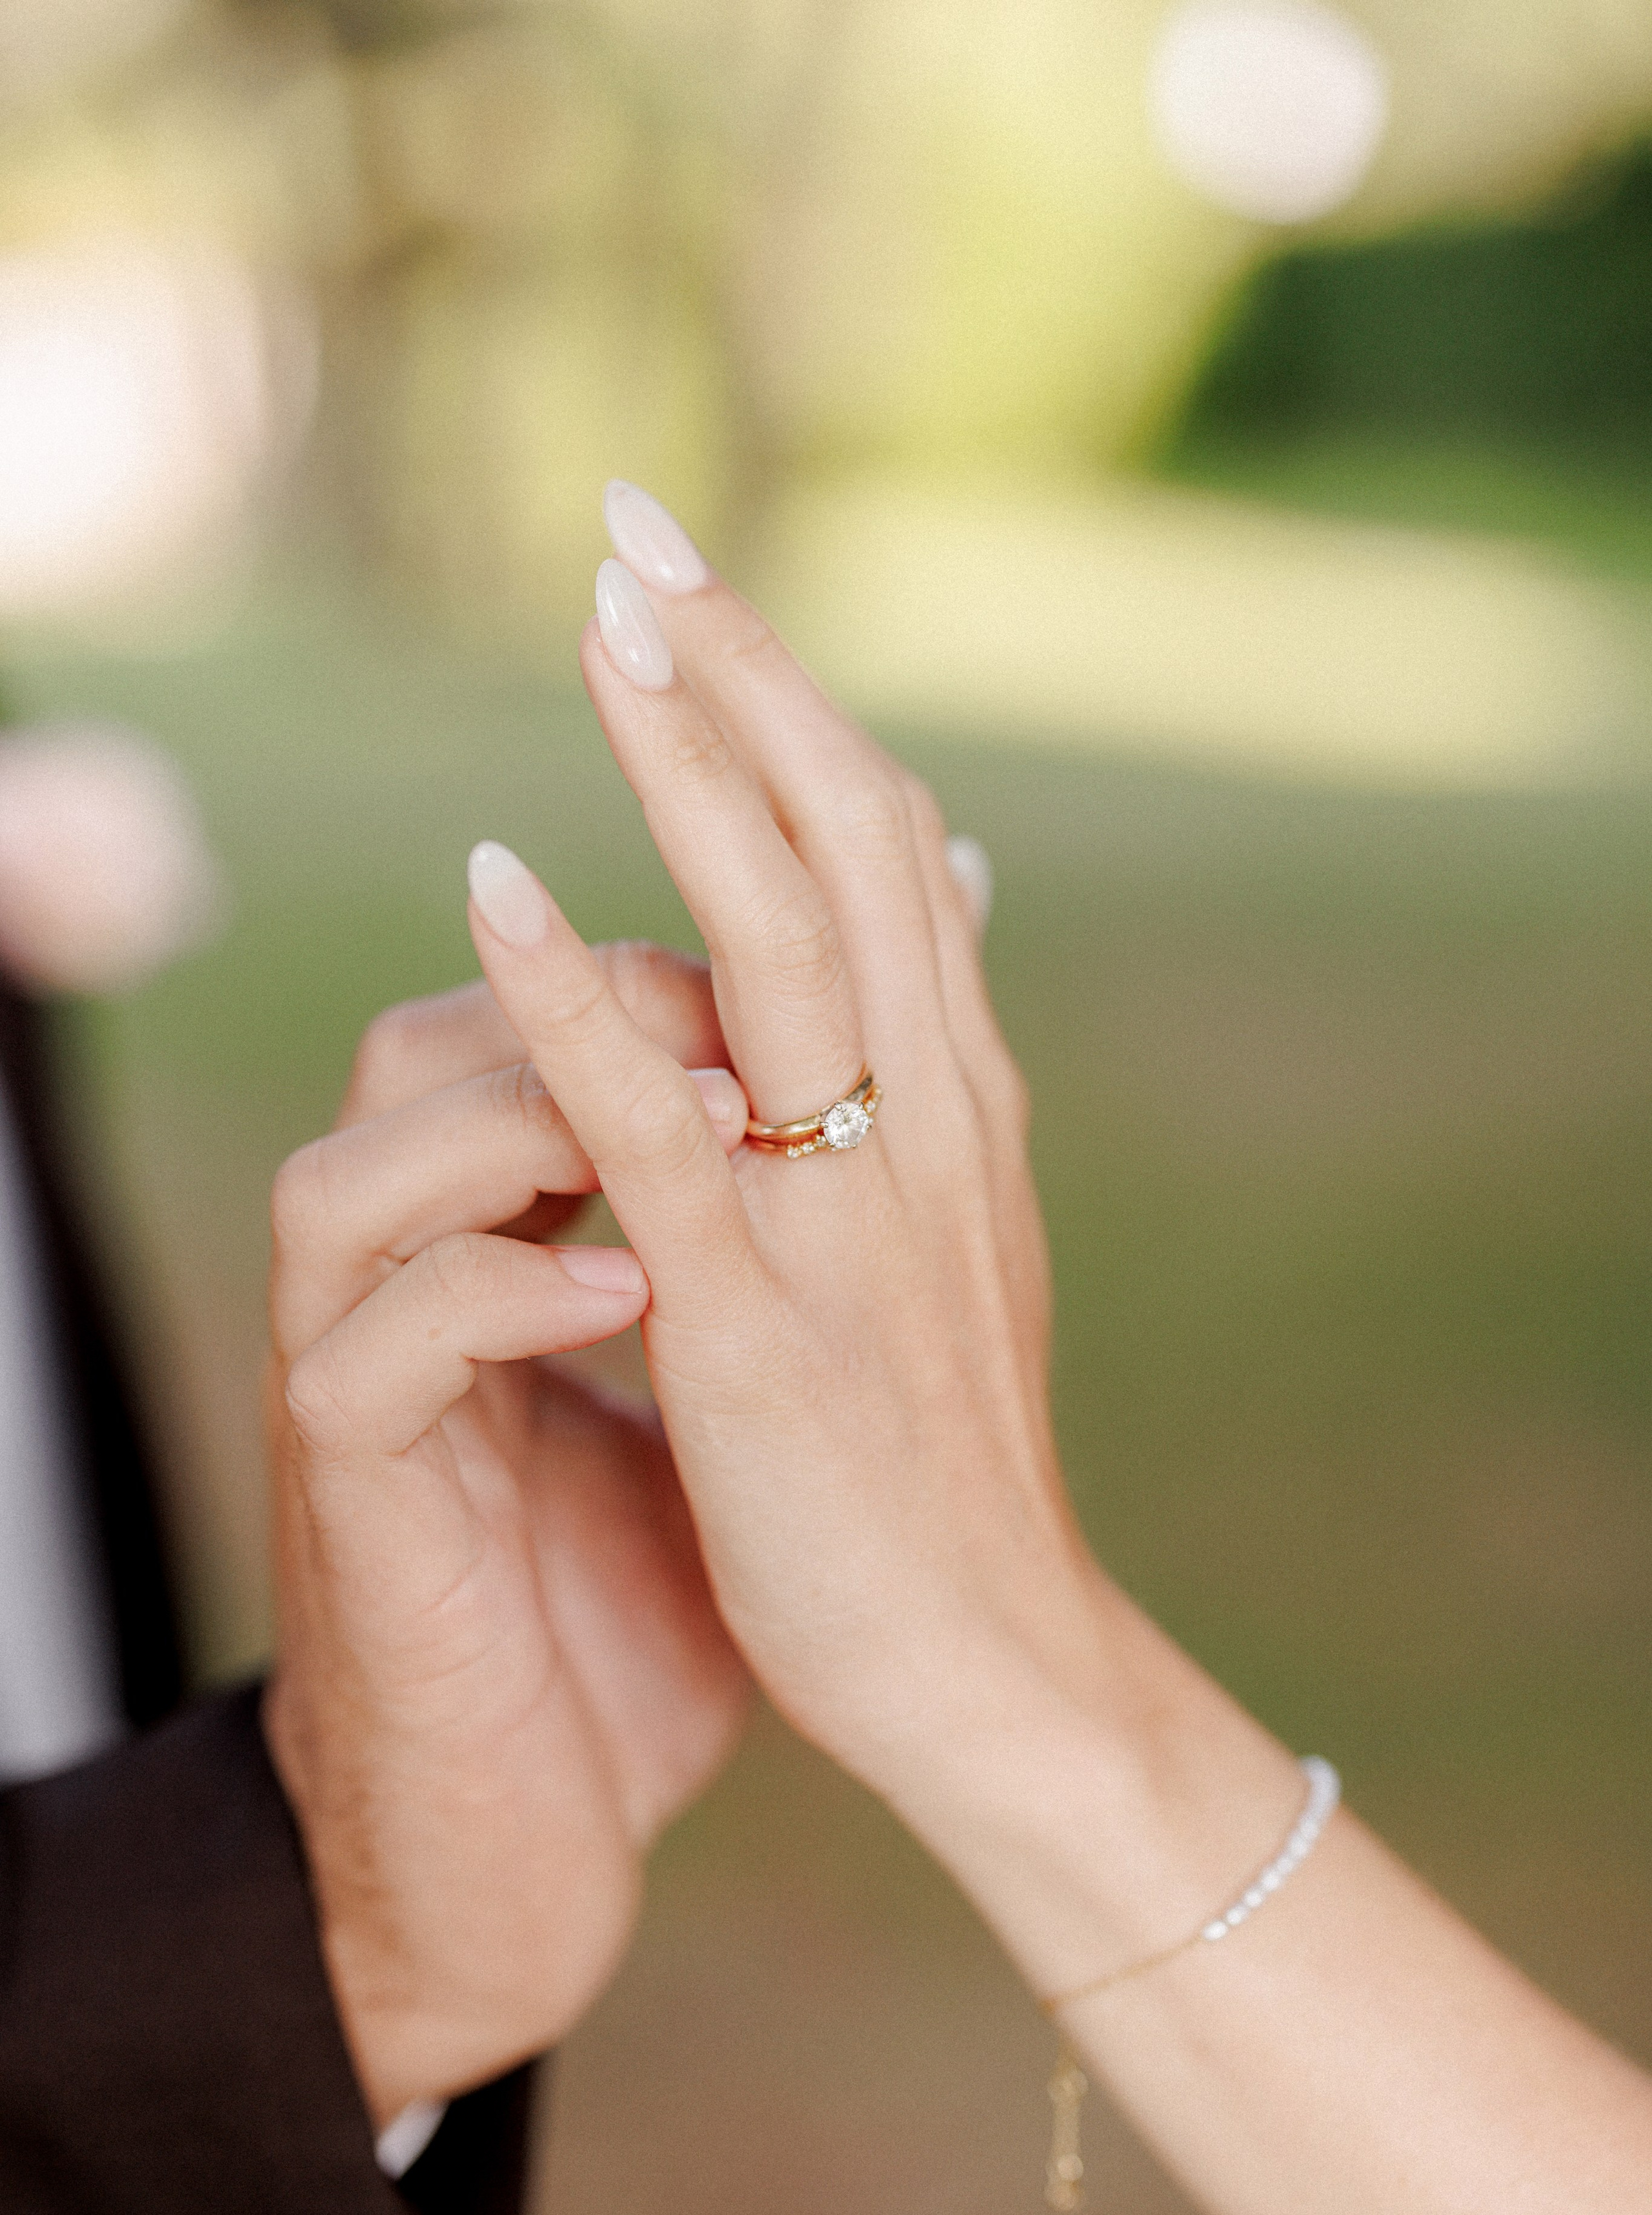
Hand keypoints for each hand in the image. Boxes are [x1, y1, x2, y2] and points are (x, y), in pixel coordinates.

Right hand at [262, 951, 752, 2127]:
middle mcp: (396, 1310)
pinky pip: (363, 1357)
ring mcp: (354, 1402)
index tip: (786, 991)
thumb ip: (748, 1291)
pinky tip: (628, 1288)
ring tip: (699, 1124)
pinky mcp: (348, 1511)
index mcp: (484, 1273)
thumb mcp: (710, 1429)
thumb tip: (878, 1175)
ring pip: (342, 1188)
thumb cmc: (630, 1635)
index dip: (636, 988)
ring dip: (515, 1128)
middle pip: (401, 1069)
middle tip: (736, 1028)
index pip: (502, 1051)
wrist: (525, 1852)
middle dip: (573, 1012)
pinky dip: (489, 1297)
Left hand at [460, 549, 1117, 1844]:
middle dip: (746, 679)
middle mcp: (924, 1123)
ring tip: (607, 630)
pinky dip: (581, 997)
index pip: (888, 850)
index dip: (795, 707)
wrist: (998, 1662)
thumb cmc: (953, 1459)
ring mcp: (846, 1213)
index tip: (701, 585)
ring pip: (781, 946)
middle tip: (644, 530)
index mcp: (963, 1100)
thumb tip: (958, 881)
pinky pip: (661, 1130)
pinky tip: (499, 887)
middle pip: (846, 849)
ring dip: (691, 774)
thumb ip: (944, 1060)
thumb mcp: (962, 1234)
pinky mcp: (757, 1322)